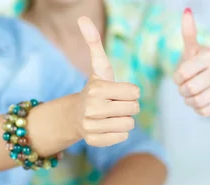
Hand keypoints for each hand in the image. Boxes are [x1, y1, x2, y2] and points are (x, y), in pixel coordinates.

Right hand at [74, 16, 139, 146]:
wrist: (75, 115)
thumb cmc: (95, 89)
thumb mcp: (99, 67)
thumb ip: (94, 43)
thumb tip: (83, 18)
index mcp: (97, 89)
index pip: (135, 92)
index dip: (130, 92)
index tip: (119, 91)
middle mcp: (92, 108)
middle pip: (133, 110)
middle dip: (130, 106)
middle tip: (117, 104)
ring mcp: (91, 126)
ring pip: (129, 125)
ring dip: (125, 120)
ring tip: (112, 115)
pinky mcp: (93, 141)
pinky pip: (121, 138)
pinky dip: (119, 133)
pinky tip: (108, 126)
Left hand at [173, 9, 209, 116]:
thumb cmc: (201, 64)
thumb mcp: (193, 49)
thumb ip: (189, 32)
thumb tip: (187, 11)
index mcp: (209, 57)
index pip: (181, 74)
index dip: (177, 78)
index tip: (181, 76)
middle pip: (188, 89)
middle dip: (182, 90)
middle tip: (186, 87)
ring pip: (196, 102)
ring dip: (189, 100)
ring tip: (193, 94)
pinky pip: (203, 111)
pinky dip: (198, 108)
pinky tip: (202, 100)